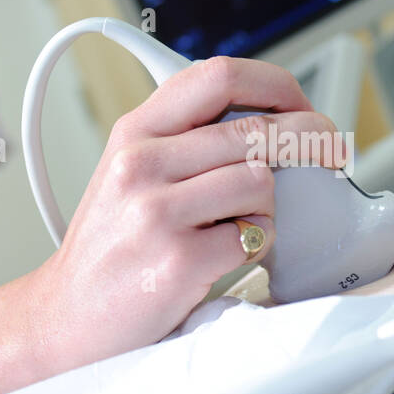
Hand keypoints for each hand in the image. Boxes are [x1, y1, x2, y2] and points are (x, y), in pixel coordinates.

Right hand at [33, 56, 344, 369]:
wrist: (67, 317)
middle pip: (257, 131)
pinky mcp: (179, 260)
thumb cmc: (112, 246)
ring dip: (267, 208)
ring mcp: (157, 211)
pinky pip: (254, 236)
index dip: (277, 86)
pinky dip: (253, 248)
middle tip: (326, 159)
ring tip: (236, 226)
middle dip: (308, 145)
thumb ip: (185, 138)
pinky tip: (222, 258)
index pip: (219, 75)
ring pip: (261, 183)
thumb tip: (269, 116)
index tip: (302, 106)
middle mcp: (141, 162)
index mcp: (135, 130)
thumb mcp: (129, 172)